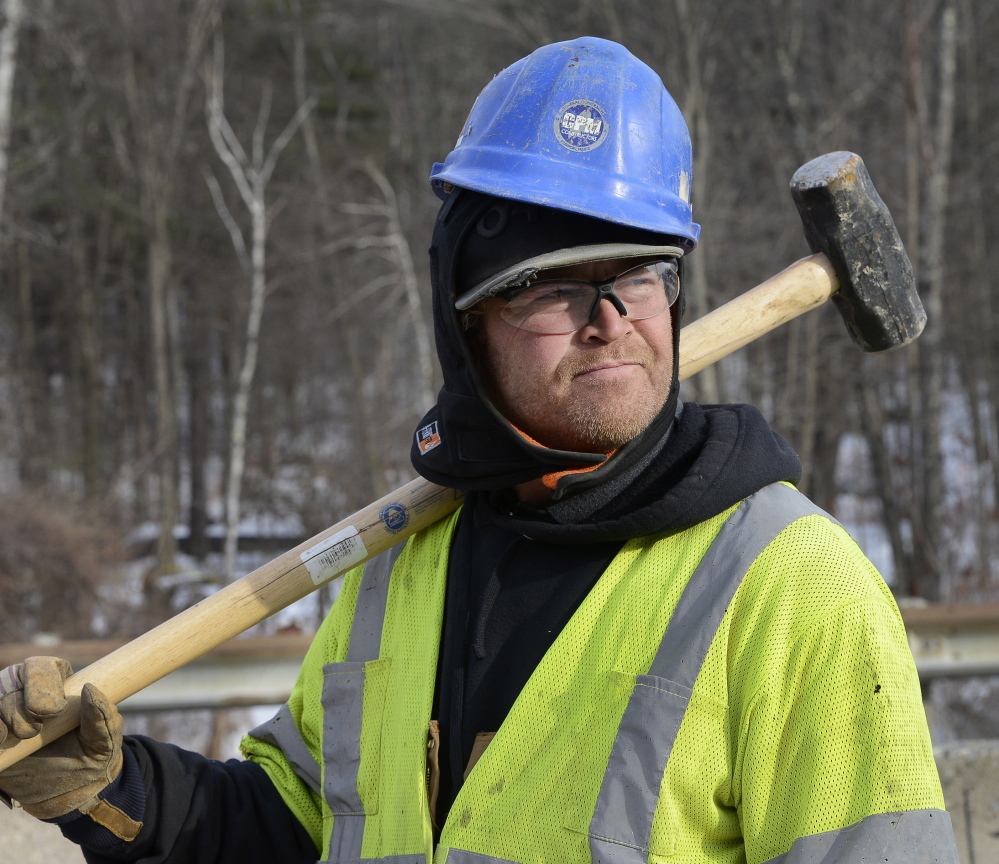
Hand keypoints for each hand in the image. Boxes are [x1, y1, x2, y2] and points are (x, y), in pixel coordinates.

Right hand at [0, 657, 123, 819]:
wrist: (66, 794)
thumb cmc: (90, 759)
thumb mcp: (104, 741)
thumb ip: (103, 717)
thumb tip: (90, 688)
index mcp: (58, 687)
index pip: (42, 666)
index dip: (42, 681)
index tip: (53, 711)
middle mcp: (27, 695)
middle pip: (11, 677)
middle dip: (18, 702)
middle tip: (34, 730)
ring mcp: (5, 715)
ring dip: (3, 715)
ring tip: (19, 738)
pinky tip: (2, 741)